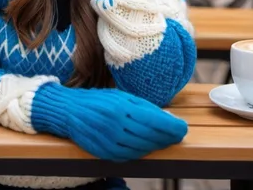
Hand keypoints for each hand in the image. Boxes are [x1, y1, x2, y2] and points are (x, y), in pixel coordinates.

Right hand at [31, 84, 187, 161]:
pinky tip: (146, 146)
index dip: (172, 127)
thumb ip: (143, 107)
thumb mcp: (121, 96)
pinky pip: (129, 155)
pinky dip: (141, 152)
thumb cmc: (97, 100)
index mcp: (122, 108)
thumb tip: (167, 117)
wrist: (69, 110)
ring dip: (156, 145)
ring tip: (164, 140)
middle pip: (150, 137)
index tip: (183, 127)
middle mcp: (116, 126)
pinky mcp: (104, 153)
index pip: (155, 121)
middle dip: (167, 137)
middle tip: (177, 135)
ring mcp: (110, 142)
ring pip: (141, 148)